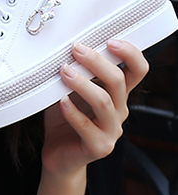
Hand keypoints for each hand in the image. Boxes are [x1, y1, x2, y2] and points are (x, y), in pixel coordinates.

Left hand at [41, 39, 148, 178]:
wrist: (58, 155)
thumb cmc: (64, 116)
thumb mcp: (70, 88)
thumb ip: (75, 70)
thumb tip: (65, 44)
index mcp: (117, 94)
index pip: (137, 70)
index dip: (130, 54)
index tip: (110, 40)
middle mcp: (119, 110)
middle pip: (118, 81)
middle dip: (97, 62)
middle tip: (76, 49)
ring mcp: (110, 131)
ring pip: (104, 102)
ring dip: (82, 84)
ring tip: (64, 71)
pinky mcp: (98, 147)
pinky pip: (87, 127)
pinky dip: (73, 112)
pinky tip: (61, 101)